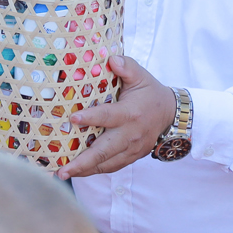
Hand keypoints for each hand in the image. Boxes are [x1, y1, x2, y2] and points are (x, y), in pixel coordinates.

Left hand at [56, 52, 180, 179]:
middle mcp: (130, 135)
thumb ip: (127, 66)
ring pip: (106, 163)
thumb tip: (111, 59)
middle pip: (104, 151)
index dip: (91, 118)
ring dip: (83, 171)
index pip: (108, 116)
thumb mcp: (141, 76)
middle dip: (82, 161)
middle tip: (63, 169)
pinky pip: (110, 167)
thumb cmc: (150, 93)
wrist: (171, 114)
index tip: (73, 119)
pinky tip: (76, 172)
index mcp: (130, 113)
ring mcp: (131, 149)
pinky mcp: (130, 157)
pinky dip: (93, 172)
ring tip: (62, 174)